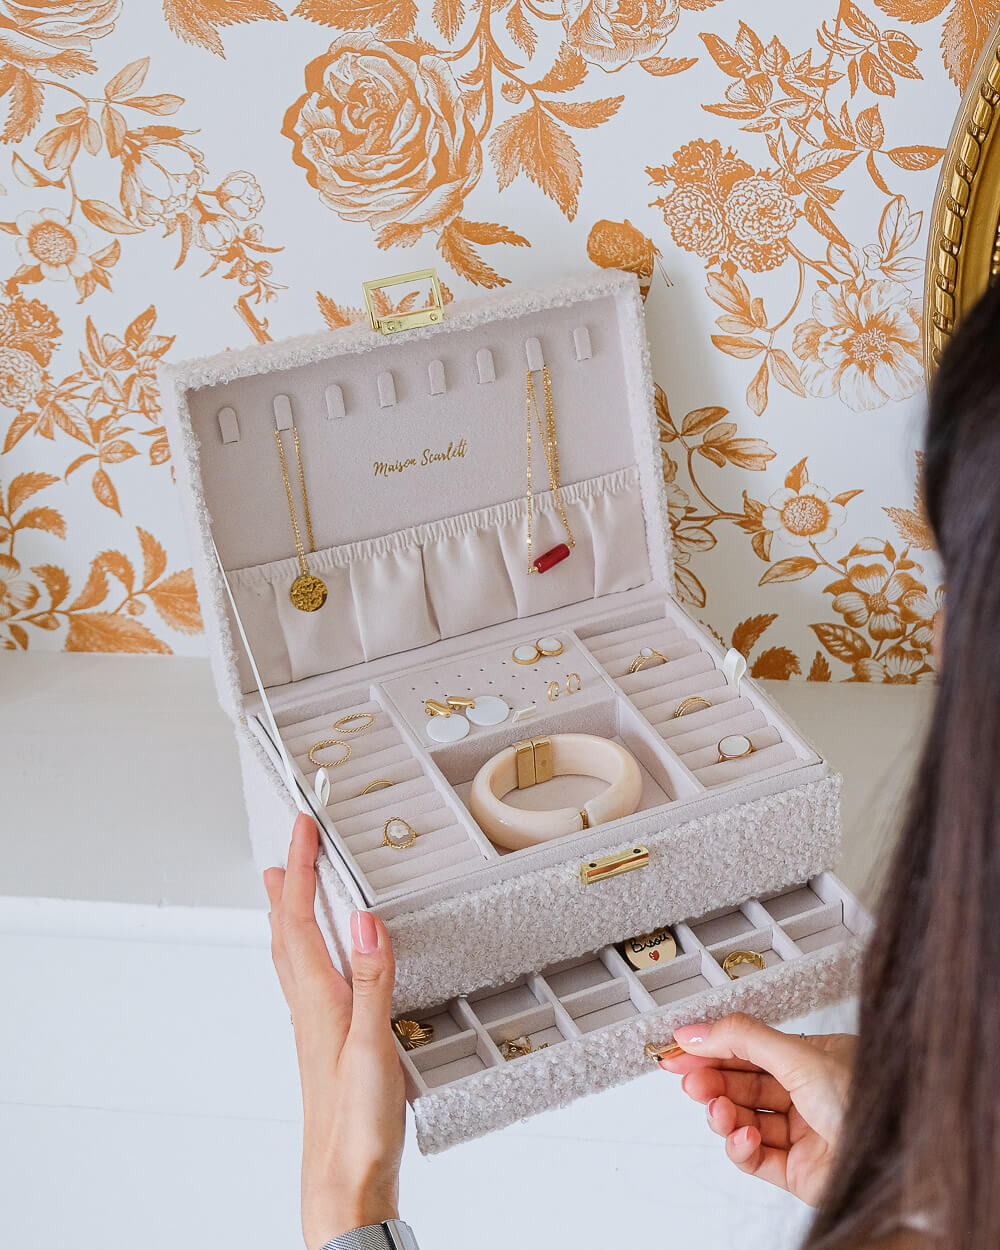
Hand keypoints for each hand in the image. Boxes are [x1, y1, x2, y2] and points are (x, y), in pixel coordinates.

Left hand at [264, 813, 405, 1249]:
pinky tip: (322, 961)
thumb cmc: (355, 1125)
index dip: (303, 867)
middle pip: (287, 931)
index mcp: (318, 1000)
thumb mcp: (373, 1046)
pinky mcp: (326, 1042)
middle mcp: (309, 1008)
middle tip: (288, 848)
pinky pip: (308, 979)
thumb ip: (372, 981)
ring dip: (291, 913)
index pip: (302, 918)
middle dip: (288, 883)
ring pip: (293, 955)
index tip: (303, 827)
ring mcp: (314, 1026)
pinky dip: (307, 949)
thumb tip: (364, 921)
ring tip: (290, 889)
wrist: (343, 1182)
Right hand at [659, 1013, 854, 1205]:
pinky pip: (756, 1157)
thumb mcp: (800, 1056)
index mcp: (816, 1059)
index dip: (715, 1045)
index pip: (753, 1047)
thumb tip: (699, 1029)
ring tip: (716, 1108)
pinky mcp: (798, 1172)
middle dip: (713, 1079)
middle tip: (688, 1077)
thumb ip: (744, 1038)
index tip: (681, 1045)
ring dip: (723, 1113)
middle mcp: (809, 1094)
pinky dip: (741, 1147)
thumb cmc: (868, 1105)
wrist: (895, 1163)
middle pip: (744, 1083)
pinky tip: (740, 1135)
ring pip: (745, 1119)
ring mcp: (803, 1134)